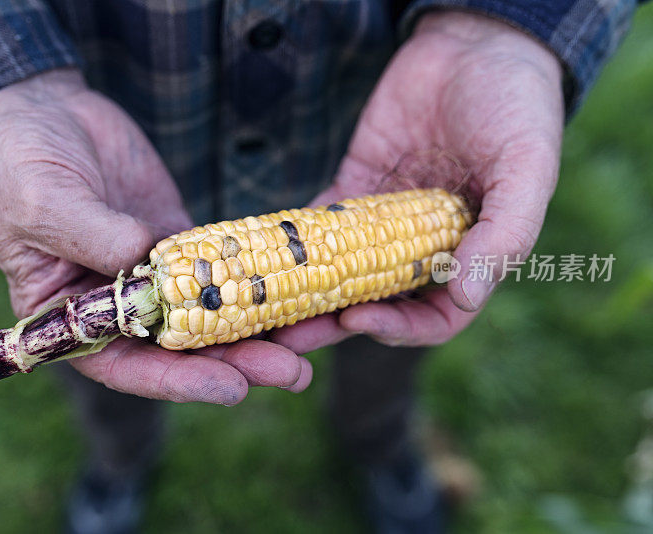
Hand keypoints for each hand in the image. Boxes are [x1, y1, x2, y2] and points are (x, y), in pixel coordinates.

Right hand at [0, 69, 310, 404]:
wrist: (42, 111)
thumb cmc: (18, 163)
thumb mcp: (43, 203)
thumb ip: (92, 237)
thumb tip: (146, 263)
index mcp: (70, 316)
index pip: (125, 365)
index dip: (178, 382)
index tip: (231, 387)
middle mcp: (116, 305)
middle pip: (182, 348)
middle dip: (238, 361)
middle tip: (292, 371)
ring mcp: (154, 273)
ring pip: (212, 312)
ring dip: (262, 327)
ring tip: (316, 337)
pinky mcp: (181, 238)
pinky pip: (224, 263)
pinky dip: (259, 275)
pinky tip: (301, 281)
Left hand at [271, 11, 563, 351]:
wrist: (472, 45)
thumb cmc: (515, 106)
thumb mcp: (526, 167)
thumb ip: (504, 234)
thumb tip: (464, 296)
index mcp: (472, 255)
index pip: (435, 316)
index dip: (398, 330)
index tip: (356, 319)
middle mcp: (425, 248)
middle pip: (378, 304)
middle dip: (334, 325)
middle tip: (286, 342)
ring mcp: (386, 221)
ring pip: (343, 273)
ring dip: (306, 296)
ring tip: (263, 315)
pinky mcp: (354, 189)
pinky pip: (321, 225)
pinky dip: (294, 243)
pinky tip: (261, 256)